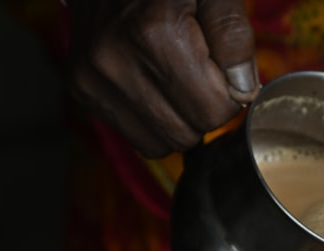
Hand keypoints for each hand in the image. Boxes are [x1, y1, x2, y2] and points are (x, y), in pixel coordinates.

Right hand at [65, 0, 258, 157]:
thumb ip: (233, 34)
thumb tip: (242, 90)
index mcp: (153, 32)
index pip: (214, 111)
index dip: (229, 92)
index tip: (221, 67)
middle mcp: (114, 60)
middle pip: (187, 134)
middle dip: (203, 109)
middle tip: (198, 72)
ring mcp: (91, 78)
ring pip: (162, 144)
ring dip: (179, 118)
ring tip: (173, 76)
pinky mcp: (80, 89)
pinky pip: (137, 137)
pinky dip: (153, 120)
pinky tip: (151, 83)